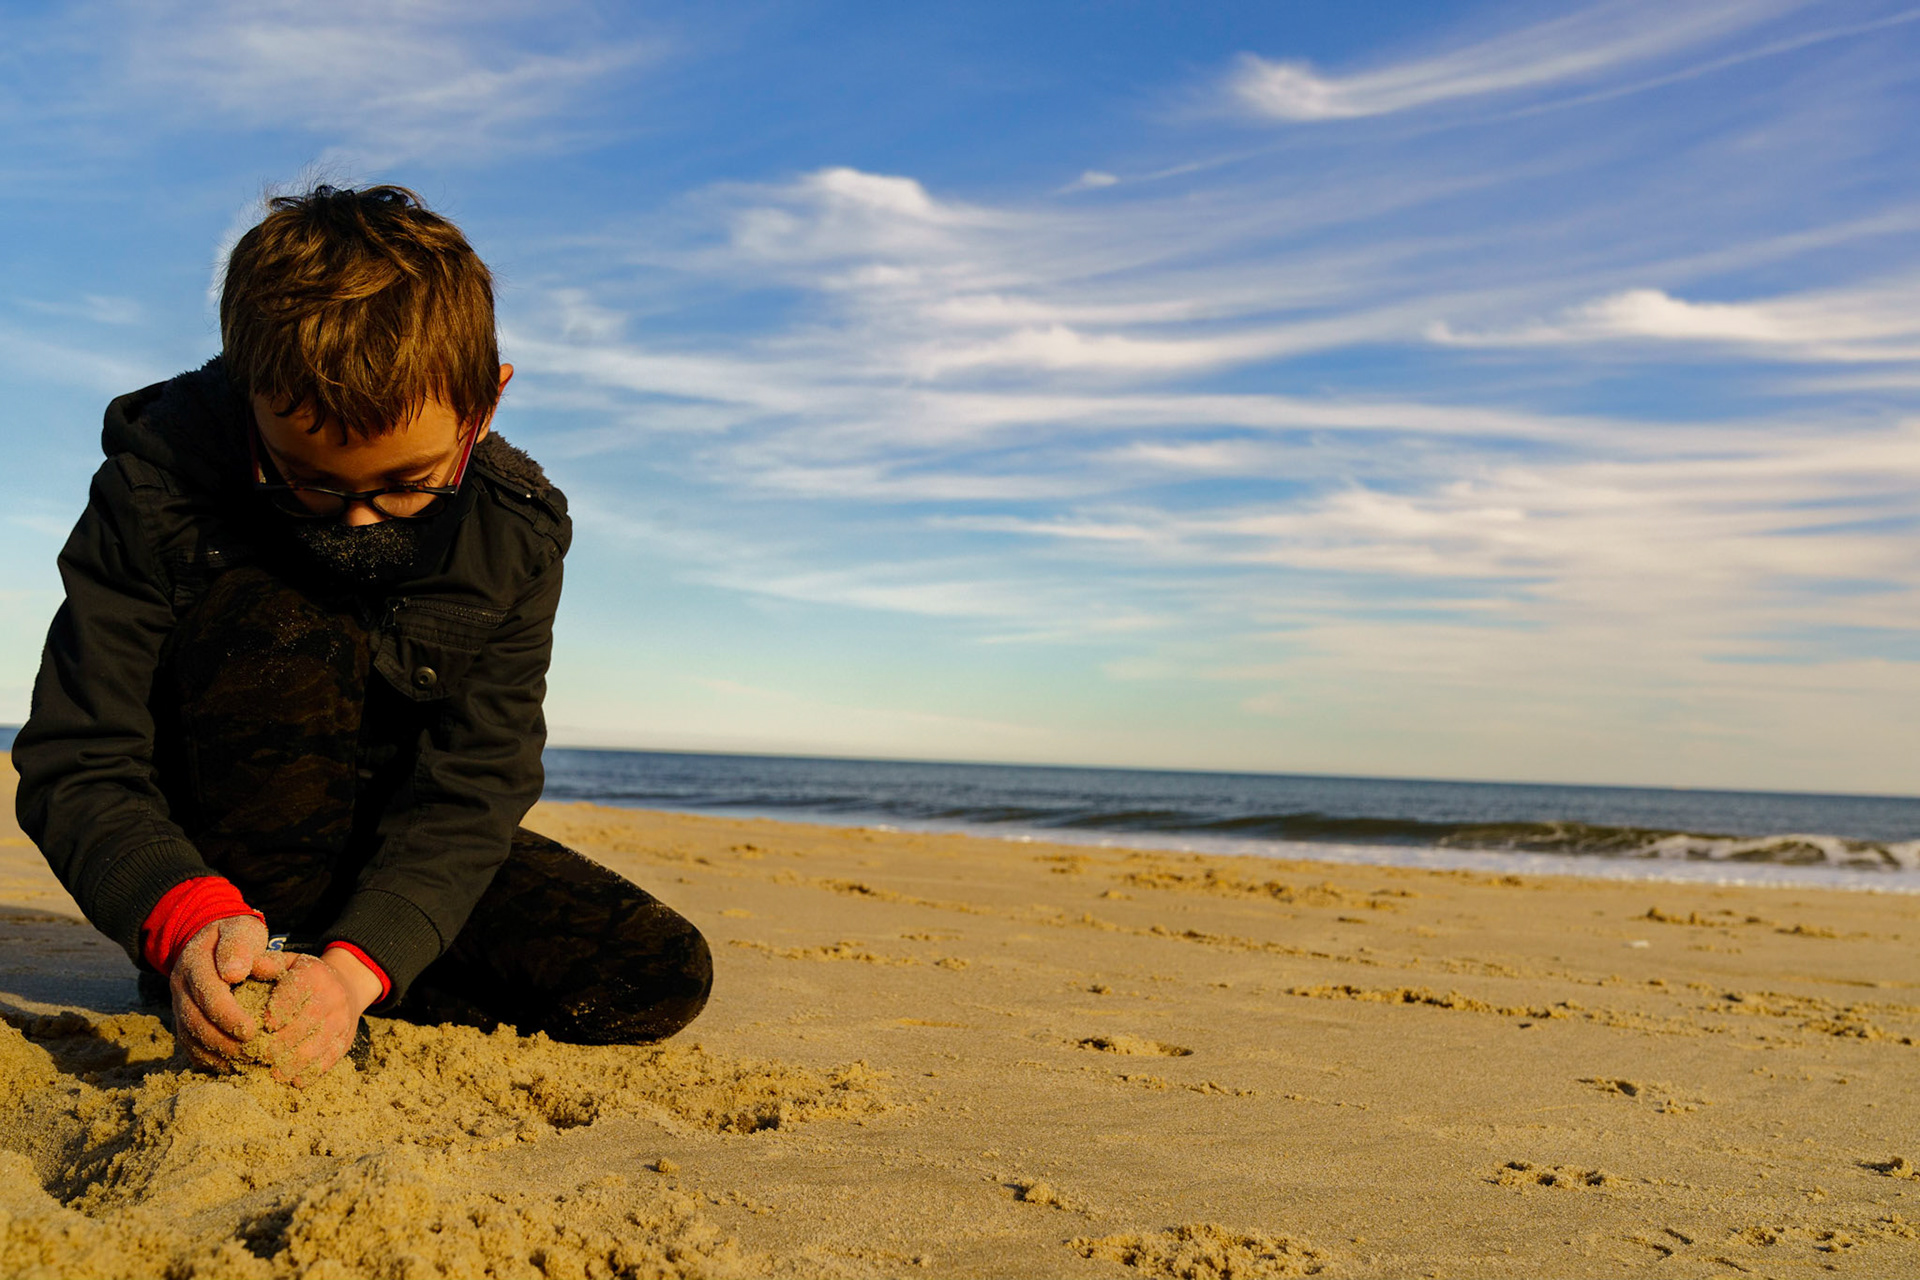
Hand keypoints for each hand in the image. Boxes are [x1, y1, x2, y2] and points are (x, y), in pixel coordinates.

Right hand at [170, 915, 288, 1072]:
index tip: (252, 1031)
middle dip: (223, 1041)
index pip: (208, 994)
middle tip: (252, 1054)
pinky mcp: (182, 1018)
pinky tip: (230, 1067)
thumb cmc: (236, 934)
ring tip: (245, 1064)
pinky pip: (188, 1044)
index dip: (228, 1015)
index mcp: (194, 963)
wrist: (212, 936)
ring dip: (215, 1054)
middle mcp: (180, 986)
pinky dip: (206, 1058)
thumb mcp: (241, 929)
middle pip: (195, 1021)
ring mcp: (178, 1003)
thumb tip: (233, 973)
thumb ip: (238, 947)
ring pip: (188, 1036)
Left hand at [259, 949, 379, 1086]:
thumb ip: (267, 964)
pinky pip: (329, 1060)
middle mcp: (332, 997)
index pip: (294, 994)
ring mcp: (341, 1021)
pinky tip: (293, 1080)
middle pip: (305, 1025)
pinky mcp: (345, 1041)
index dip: (278, 1011)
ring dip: (293, 1064)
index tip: (263, 1026)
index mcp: (314, 975)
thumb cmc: (305, 976)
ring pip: (317, 1047)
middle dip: (279, 1044)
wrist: (348, 984)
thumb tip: (247, 965)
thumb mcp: (289, 962)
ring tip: (272, 1073)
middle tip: (258, 1056)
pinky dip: (310, 1073)